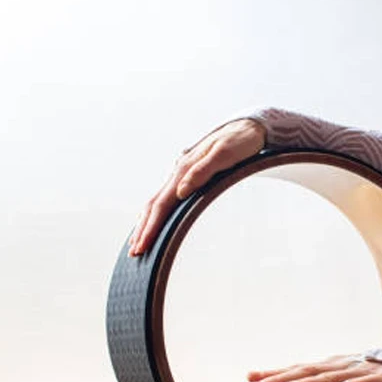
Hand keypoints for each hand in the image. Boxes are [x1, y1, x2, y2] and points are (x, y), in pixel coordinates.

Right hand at [128, 118, 266, 256]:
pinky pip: (166, 198)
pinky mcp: (187, 176)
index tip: (142, 246)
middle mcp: (179, 173)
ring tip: (138, 243)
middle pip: (153, 205)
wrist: (247, 127)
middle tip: (134, 254)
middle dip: (143, 230)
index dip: (150, 227)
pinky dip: (156, 214)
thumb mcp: (226, 154)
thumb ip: (203, 171)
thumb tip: (180, 192)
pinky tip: (155, 222)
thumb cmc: (240, 142)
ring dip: (146, 223)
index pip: (161, 204)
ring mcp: (181, 174)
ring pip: (157, 202)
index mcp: (184, 169)